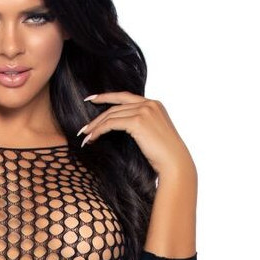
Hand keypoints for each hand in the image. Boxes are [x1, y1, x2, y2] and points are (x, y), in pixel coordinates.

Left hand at [77, 91, 195, 178]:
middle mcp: (150, 104)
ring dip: (95, 126)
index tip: (92, 99)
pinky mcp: (138, 121)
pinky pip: (111, 123)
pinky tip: (92, 138)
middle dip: (97, 117)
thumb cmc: (165, 156)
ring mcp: (144, 110)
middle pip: (116, 106)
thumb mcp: (154, 134)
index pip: (125, 97)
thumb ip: (143, 124)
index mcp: (155, 104)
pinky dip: (99, 130)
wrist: (175, 163)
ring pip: (111, 115)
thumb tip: (125, 128)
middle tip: (84, 127)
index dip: (107, 96)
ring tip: (85, 136)